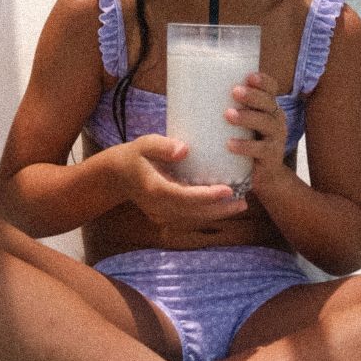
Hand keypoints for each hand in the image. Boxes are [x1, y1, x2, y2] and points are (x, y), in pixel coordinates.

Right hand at [119, 134, 247, 226]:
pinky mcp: (166, 215)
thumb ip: (162, 146)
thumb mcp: (144, 144)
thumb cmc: (134, 155)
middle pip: (194, 212)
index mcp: (155, 189)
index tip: (227, 190)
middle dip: (220, 209)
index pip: (184, 196)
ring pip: (194, 217)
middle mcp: (159, 206)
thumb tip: (184, 150)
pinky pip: (190, 216)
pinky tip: (224, 205)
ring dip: (217, 212)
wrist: (117, 176)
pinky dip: (207, 211)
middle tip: (243, 202)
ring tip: (240, 204)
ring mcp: (162, 213)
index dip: (207, 196)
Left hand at [226, 72, 292, 196]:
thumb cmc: (246, 141)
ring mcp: (276, 137)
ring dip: (247, 117)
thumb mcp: (242, 123)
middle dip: (252, 95)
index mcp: (268, 106)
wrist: (264, 175)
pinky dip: (245, 146)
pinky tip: (230, 144)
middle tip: (234, 91)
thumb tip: (189, 93)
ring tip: (228, 115)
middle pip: (268, 102)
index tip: (249, 76)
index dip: (263, 81)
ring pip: (266, 123)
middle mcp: (276, 119)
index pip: (271, 88)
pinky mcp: (271, 156)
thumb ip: (228, 108)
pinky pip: (260, 149)